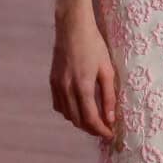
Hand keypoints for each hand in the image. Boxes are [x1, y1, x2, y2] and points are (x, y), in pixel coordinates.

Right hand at [49, 8, 117, 141]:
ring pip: (67, 115)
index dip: (101, 130)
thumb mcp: (107, 70)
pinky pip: (59, 105)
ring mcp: (57, 86)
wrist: (72, 28)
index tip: (110, 134)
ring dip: (80, 122)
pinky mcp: (52, 81)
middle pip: (78, 121)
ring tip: (94, 120)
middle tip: (105, 129)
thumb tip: (111, 118)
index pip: (90, 119)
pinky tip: (78, 108)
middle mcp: (67, 89)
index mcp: (82, 86)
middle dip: (92, 129)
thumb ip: (109, 96)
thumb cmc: (94, 45)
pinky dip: (69, 112)